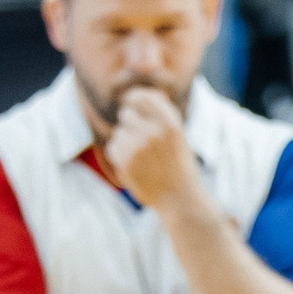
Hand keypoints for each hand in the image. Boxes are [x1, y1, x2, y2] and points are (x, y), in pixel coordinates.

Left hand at [106, 86, 199, 209]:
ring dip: (126, 142)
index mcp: (171, 123)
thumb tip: (135, 94)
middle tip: (144, 142)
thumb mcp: (178, 134)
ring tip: (142, 158)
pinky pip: (113, 147)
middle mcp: (154, 132)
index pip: (141, 97)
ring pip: (119, 132)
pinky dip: (120, 156)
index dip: (133, 99)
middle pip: (126, 114)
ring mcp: (139, 147)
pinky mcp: (126, 162)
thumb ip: (159, 113)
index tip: (131, 104)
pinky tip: (135, 166)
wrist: (179, 199)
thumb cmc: (178, 164)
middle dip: (131, 125)